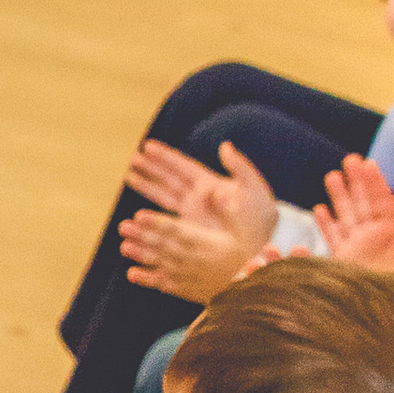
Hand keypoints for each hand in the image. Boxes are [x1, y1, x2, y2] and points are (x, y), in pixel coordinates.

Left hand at [120, 207, 252, 300]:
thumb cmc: (246, 254)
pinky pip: (165, 285)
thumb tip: (217, 192)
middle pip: (165, 245)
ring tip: (124, 246)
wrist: (253, 289)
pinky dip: (148, 280)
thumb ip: (229, 211)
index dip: (158, 223)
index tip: (140, 215)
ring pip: (161, 263)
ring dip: (141, 255)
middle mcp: (195, 259)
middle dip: (143, 236)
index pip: (179, 230)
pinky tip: (131, 274)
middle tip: (124, 227)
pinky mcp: (186, 289)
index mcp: (208, 242)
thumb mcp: (243, 229)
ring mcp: (189, 275)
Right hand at [122, 133, 278, 248]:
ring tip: (129, 175)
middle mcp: (198, 198)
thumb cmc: (263, 217)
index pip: (182, 167)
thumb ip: (240, 167)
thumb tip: (224, 146)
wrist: (264, 245)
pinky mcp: (190, 233)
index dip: (165, 157)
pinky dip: (151, 216)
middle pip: (169, 178)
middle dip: (151, 168)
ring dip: (147, 186)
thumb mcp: (254, 189)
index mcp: (211, 184)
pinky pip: (166, 221)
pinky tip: (138, 213)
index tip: (147, 146)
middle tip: (132, 158)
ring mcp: (194, 215)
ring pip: (164, 196)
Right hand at [311, 151, 393, 268]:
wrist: (390, 314)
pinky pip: (334, 238)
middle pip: (362, 203)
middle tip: (349, 159)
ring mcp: (358, 248)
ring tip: (332, 175)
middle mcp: (374, 238)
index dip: (374, 182)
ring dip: (339, 197)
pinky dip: (327, 225)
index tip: (368, 162)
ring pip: (346, 216)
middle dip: (356, 181)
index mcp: (393, 233)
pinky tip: (320, 210)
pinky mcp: (344, 261)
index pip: (382, 201)